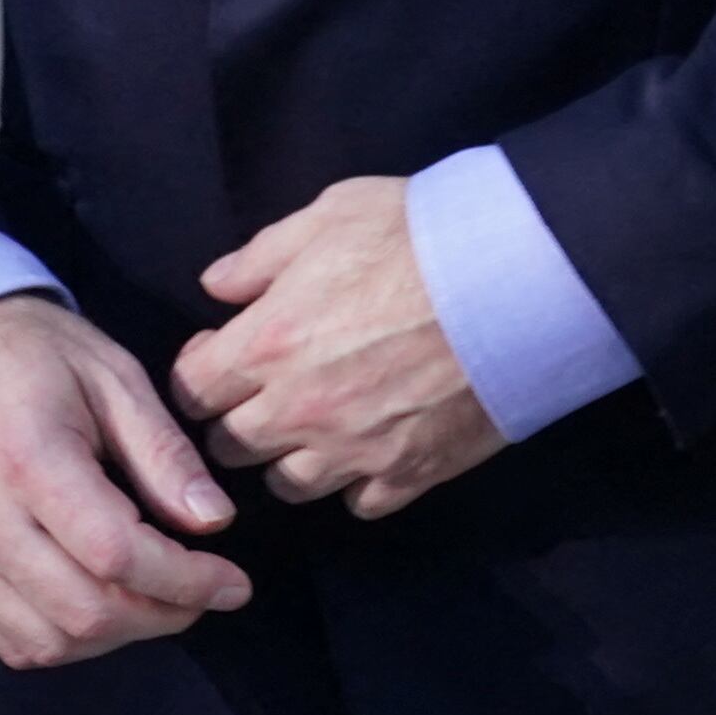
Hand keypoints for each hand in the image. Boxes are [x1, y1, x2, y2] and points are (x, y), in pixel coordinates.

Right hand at [0, 292, 251, 668]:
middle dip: (163, 615)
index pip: (116, 554)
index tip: (233, 583)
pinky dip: (68, 640)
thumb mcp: (112, 377)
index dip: (186, 581)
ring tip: (163, 600)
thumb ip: (164, 452)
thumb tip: (213, 521)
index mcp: (28, 461)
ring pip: (46, 640)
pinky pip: (9, 639)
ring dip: (119, 636)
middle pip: (83, 611)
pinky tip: (107, 606)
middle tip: (208, 593)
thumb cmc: (28, 356)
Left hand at [173, 178, 505, 517]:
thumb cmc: (423, 232)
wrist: (523, 274)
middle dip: (243, 417)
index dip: (204, 371)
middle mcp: (297, 410)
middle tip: (276, 388)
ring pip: (288, 485)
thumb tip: (217, 287)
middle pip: (230, 446)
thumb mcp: (333, 212)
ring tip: (325, 425)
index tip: (228, 353)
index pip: (192, 390)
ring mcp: (354, 450)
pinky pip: (360, 502)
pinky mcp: (410, 472)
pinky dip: (360, 481)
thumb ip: (262, 254)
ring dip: (295, 457)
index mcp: (267, 345)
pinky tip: (378, 444)